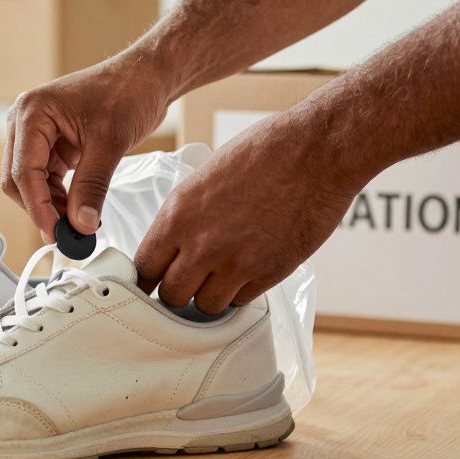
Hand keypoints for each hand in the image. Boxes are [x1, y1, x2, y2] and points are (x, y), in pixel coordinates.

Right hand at [3, 58, 169, 242]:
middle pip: (18, 178)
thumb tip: (80, 225)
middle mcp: (26, 121)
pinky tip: (78, 210)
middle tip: (67, 235)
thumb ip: (92, 186)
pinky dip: (59, 197)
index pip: (23, 171)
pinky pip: (47, 178)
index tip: (56, 233)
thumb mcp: (110, 143)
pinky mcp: (52, 143)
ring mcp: (37, 132)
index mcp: (32, 113)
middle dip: (41, 208)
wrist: (148, 77)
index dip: (37, 206)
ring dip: (50, 205)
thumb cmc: (129, 92)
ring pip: (31, 182)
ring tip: (78, 225)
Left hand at [136, 110, 367, 313]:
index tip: (155, 280)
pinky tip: (248, 269)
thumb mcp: (204, 178)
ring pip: (206, 306)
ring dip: (211, 295)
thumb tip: (173, 242)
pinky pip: (241, 301)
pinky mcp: (267, 274)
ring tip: (222, 276)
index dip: (148, 278)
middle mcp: (200, 244)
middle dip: (179, 291)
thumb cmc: (263, 153)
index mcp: (177, 215)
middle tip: (191, 281)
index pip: (144, 267)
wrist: (315, 152)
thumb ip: (185, 215)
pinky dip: (241, 292)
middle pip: (171, 296)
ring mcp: (234, 263)